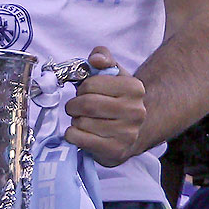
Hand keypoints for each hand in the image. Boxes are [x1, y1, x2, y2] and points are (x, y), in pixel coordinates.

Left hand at [64, 46, 145, 166]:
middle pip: (86, 105)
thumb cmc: (115, 98)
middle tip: (76, 107)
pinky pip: (79, 139)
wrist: (131, 130)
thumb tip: (95, 59)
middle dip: (74, 104)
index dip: (81, 87)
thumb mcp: (112, 73)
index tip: (84, 91)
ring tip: (83, 119)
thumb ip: (103, 57)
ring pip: (81, 122)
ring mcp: (127, 134)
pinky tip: (81, 132)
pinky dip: (72, 134)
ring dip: (75, 120)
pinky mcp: (116, 151)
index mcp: (134, 88)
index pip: (90, 84)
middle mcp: (136, 111)